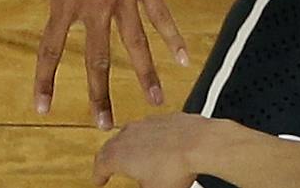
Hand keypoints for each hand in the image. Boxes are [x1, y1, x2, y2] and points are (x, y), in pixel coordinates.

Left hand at [0, 0, 189, 128]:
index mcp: (66, 0)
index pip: (50, 50)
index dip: (45, 80)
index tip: (42, 108)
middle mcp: (97, 4)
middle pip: (98, 59)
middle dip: (100, 95)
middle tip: (104, 125)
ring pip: (136, 43)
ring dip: (145, 74)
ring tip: (156, 101)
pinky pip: (161, 14)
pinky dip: (173, 36)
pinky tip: (185, 58)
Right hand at [93, 113, 242, 186]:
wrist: (200, 143)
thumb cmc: (175, 168)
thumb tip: (143, 187)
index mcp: (119, 153)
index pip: (100, 165)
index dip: (98, 176)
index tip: (98, 180)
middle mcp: (130, 134)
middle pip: (112, 146)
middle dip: (109, 158)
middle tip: (109, 167)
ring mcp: (148, 123)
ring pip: (131, 134)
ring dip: (130, 146)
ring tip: (135, 157)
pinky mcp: (166, 118)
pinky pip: (152, 129)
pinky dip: (150, 139)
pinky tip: (159, 148)